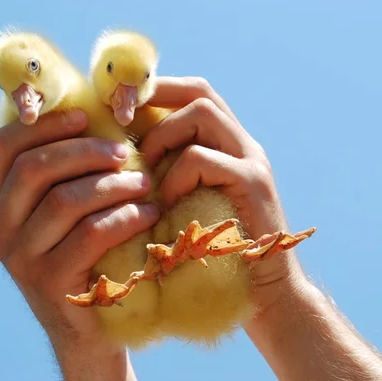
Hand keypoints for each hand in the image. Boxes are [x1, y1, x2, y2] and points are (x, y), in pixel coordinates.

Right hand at [0, 109, 156, 378]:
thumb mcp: (63, 211)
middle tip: (127, 153)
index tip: (85, 118)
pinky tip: (147, 212)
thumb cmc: (82, 252)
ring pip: (65, 201)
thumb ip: (62, 171)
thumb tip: (92, 114)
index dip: (42, 126)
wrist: (88, 324)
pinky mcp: (49, 282)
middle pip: (34, 169)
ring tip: (145, 183)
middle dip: (86, 152)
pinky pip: (90, 234)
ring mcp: (19, 258)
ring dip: (112, 185)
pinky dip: (125, 217)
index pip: (0, 147)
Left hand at [140, 76, 303, 314]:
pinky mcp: (252, 184)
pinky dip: (174, 176)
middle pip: (199, 91)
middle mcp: (242, 144)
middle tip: (123, 123)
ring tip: (146, 170)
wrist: (262, 292)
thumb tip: (119, 155)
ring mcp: (251, 161)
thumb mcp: (185, 202)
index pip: (194, 93)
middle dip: (155, 98)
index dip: (156, 89)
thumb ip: (167, 173)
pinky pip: (202, 158)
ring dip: (161, 137)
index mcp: (226, 145)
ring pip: (202, 112)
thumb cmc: (213, 250)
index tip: (120, 102)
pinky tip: (165, 203)